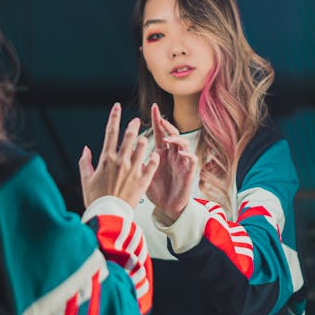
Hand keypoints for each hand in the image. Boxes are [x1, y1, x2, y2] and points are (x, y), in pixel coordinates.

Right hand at [79, 102, 158, 208]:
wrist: (109, 216)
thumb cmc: (96, 199)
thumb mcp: (86, 180)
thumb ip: (85, 162)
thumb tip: (86, 149)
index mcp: (106, 159)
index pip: (110, 132)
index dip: (114, 117)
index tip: (117, 106)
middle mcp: (120, 161)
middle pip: (129, 136)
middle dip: (133, 125)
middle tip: (136, 121)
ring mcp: (133, 170)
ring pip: (142, 147)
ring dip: (143, 141)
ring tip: (143, 141)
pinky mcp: (143, 180)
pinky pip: (152, 163)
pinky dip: (154, 158)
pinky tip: (154, 156)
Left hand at [145, 104, 197, 221]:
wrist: (168, 207)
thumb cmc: (156, 191)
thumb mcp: (142, 174)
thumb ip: (135, 161)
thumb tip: (122, 149)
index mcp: (161, 152)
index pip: (159, 132)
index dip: (157, 120)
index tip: (153, 107)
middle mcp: (172, 154)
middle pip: (172, 133)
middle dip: (167, 124)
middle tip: (160, 118)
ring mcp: (181, 161)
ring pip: (183, 143)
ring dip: (176, 138)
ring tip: (167, 138)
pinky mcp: (189, 171)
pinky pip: (191, 159)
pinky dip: (187, 154)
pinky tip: (181, 152)